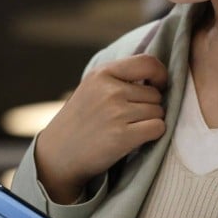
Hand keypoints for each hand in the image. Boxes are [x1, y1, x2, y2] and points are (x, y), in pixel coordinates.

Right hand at [35, 55, 167, 203]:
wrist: (58, 155)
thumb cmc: (80, 122)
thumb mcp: (91, 88)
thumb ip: (119, 79)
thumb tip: (157, 78)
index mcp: (102, 74)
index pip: (147, 62)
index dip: (160, 75)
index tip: (158, 86)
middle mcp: (109, 90)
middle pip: (155, 94)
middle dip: (149, 106)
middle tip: (129, 118)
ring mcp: (116, 113)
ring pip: (158, 112)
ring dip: (150, 122)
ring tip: (128, 129)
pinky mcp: (123, 136)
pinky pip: (158, 128)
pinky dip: (152, 135)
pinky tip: (136, 139)